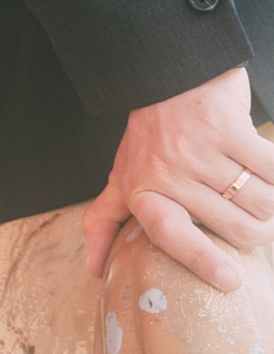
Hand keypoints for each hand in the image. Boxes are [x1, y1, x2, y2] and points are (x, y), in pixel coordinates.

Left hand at [82, 66, 273, 290]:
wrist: (165, 72)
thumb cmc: (148, 136)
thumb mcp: (120, 176)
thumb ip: (106, 220)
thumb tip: (96, 271)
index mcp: (142, 190)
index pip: (169, 234)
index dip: (199, 260)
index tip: (230, 281)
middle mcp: (167, 170)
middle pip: (237, 228)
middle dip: (256, 229)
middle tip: (251, 215)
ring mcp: (197, 147)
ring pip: (262, 202)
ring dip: (271, 200)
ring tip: (256, 186)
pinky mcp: (227, 126)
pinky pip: (273, 168)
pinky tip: (266, 164)